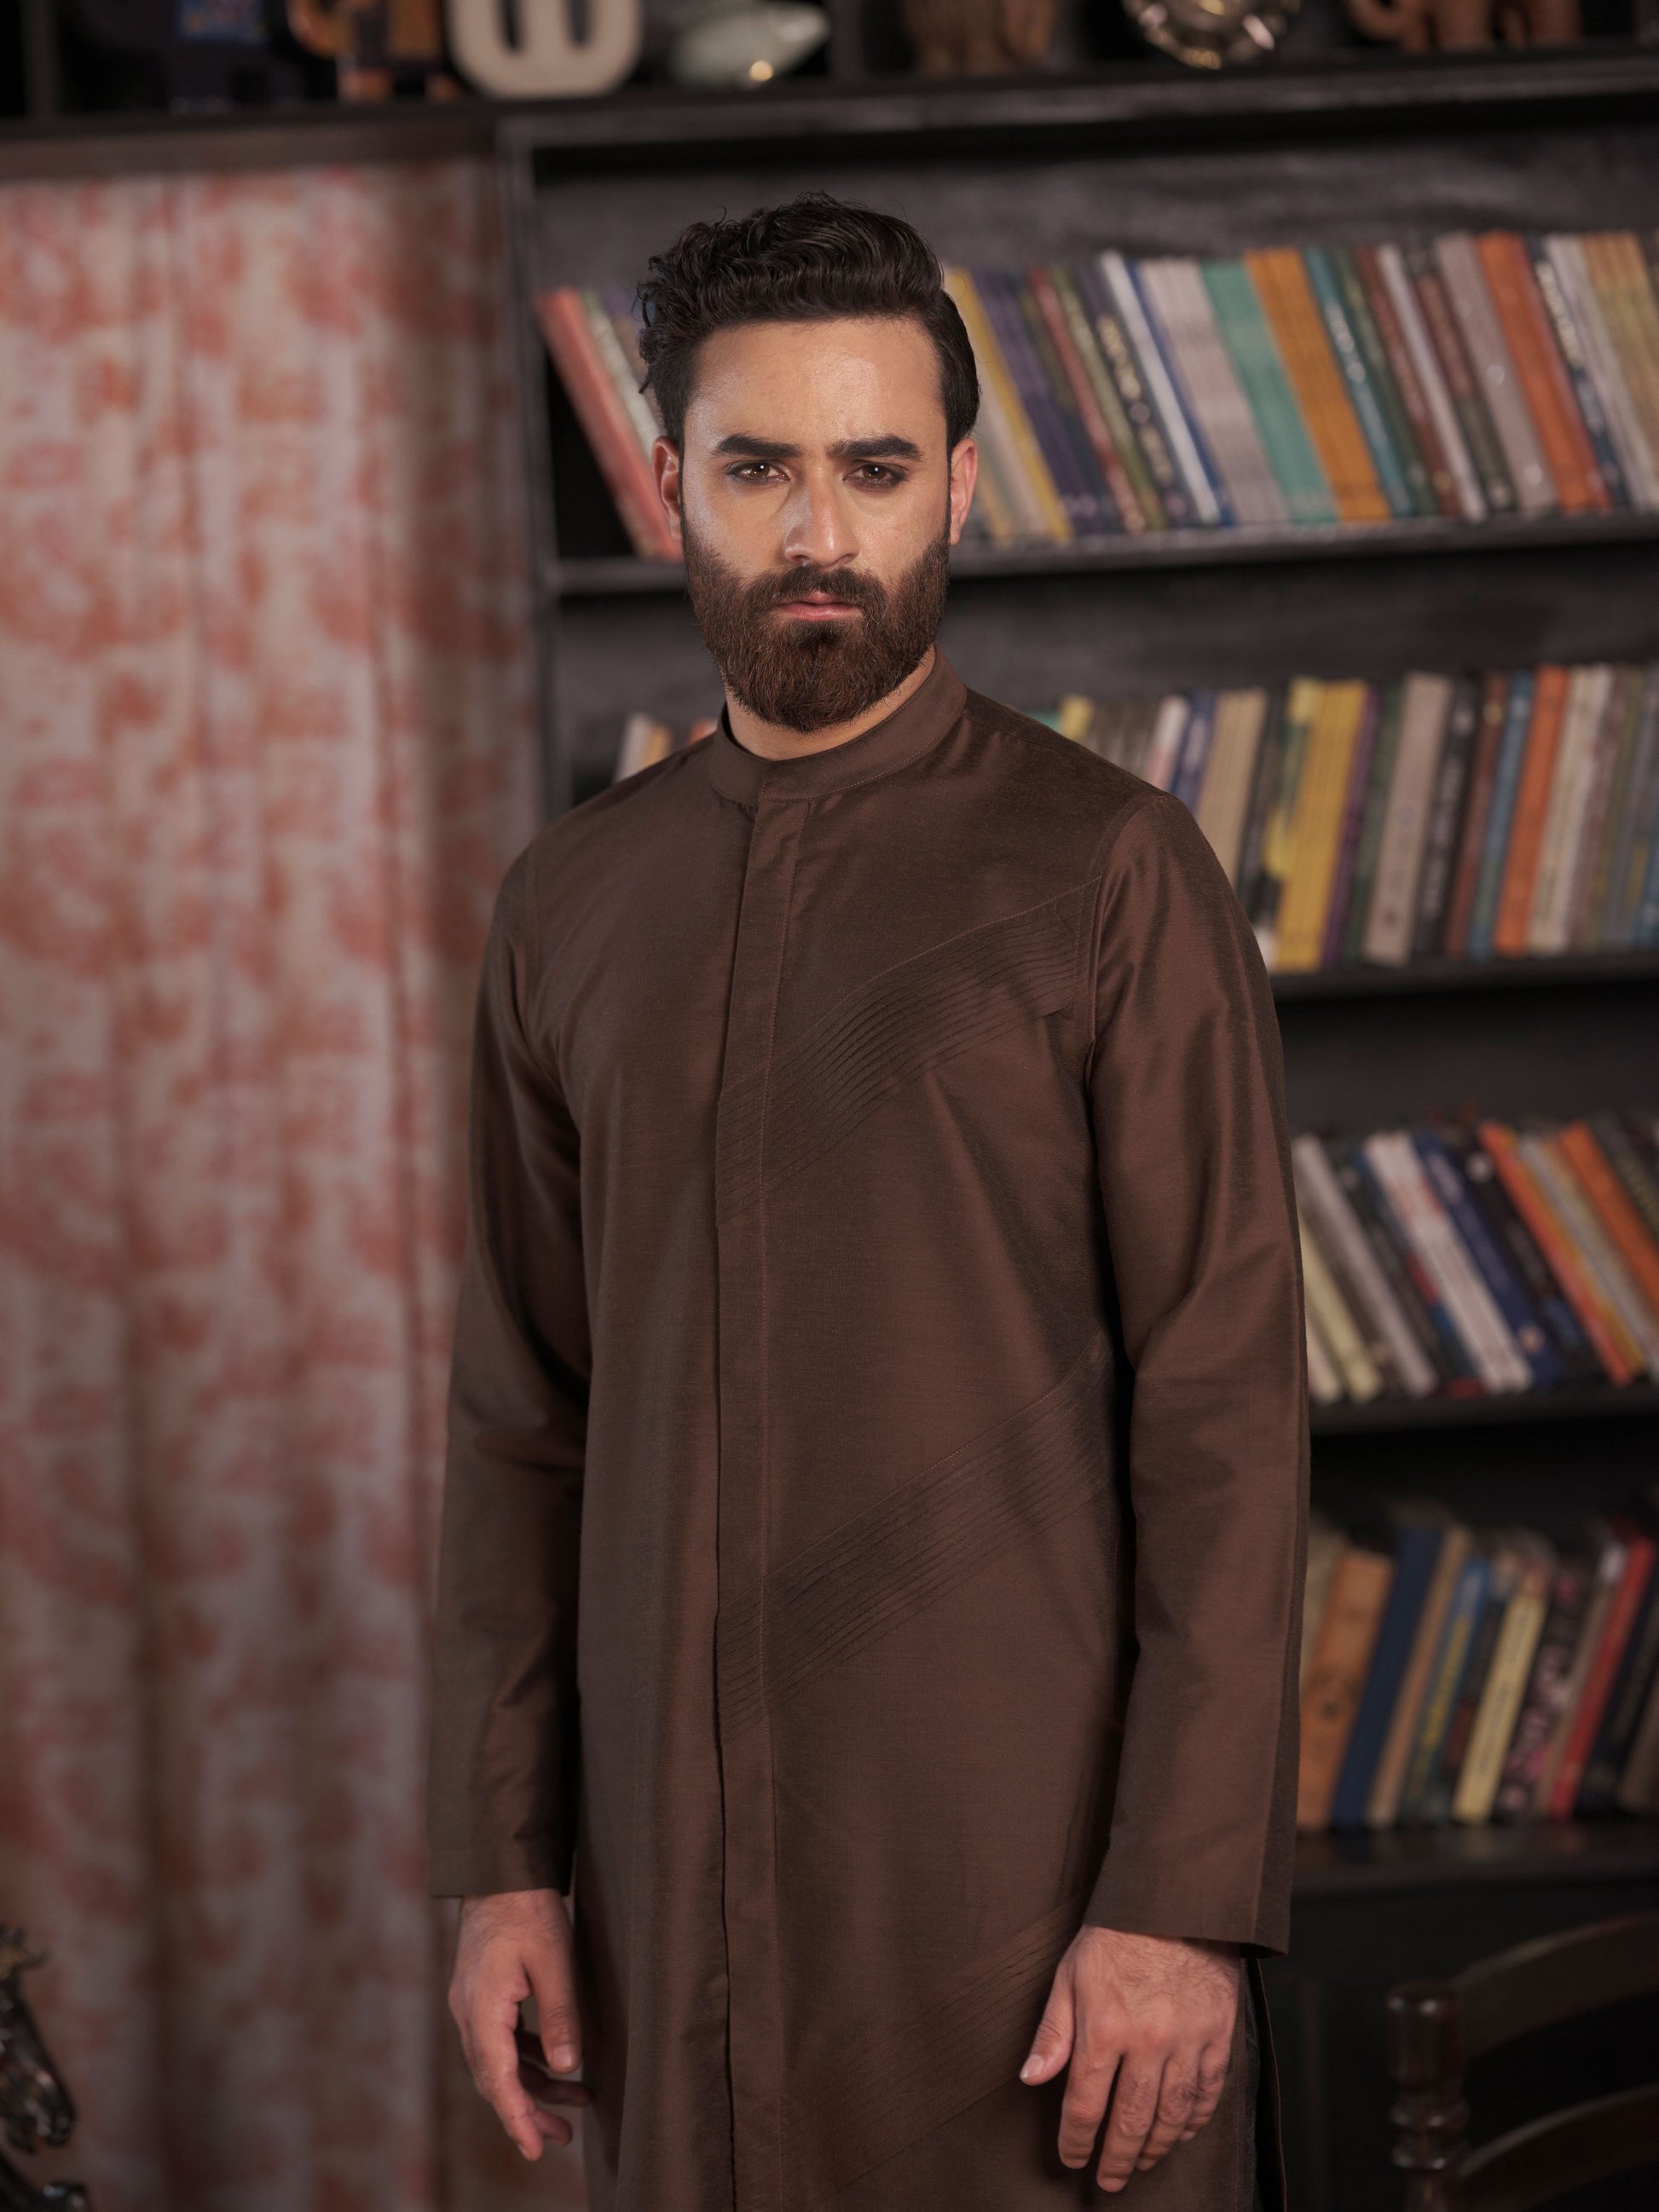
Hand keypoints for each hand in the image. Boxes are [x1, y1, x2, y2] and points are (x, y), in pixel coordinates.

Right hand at [449, 1888, 592, 2159]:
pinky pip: (499, 2040)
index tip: (533, 2149)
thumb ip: (559, 2015)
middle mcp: (467, 2012)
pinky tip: (554, 2062)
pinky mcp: (480, 1993)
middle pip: (494, 2078)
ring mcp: (470, 2003)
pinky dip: (525, 2057)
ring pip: (498, 2060)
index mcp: (482, 2007)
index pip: (497, 2078)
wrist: (500, 1869)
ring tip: (575, 2102)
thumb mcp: (554, 1960)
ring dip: (531, 2084)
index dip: (516, 2118)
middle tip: (561, 2137)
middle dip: (527, 2110)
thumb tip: (565, 2067)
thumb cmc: (528, 1908)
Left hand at [1019, 1925, 1239, 2193]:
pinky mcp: (1218, 2035)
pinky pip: (1208, 2093)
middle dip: (1117, 2159)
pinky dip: (1194, 2121)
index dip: (1076, 2140)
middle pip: (1131, 2121)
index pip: (1085, 2104)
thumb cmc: (1116, 1935)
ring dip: (1155, 2148)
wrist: (1176, 1901)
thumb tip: (1032, 2077)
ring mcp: (1187, 2041)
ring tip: (1142, 2163)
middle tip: (1109, 2181)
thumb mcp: (1070, 1974)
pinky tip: (1181, 2132)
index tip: (1072, 2157)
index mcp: (1104, 2028)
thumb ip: (1052, 2031)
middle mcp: (1147, 2042)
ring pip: (1172, 2116)